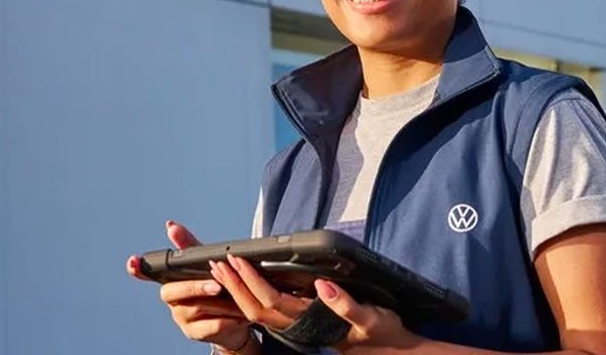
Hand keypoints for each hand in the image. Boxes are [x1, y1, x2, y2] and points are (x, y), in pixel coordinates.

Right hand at [126, 221, 256, 352]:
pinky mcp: (194, 333)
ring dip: (218, 303)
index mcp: (170, 279)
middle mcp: (171, 299)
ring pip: (195, 308)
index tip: (133, 261)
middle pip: (174, 291)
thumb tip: (170, 226)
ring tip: (238, 298)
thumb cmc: (217, 288)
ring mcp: (181, 317)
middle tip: (216, 285)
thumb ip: (189, 247)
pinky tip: (238, 316)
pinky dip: (225, 320)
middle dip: (195, 287)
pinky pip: (208, 327)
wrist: (235, 320)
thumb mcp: (206, 264)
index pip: (148, 272)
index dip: (138, 268)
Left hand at [209, 256, 421, 353]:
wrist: (387, 352)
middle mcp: (299, 326)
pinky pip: (266, 312)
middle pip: (255, 307)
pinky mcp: (300, 324)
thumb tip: (322, 285)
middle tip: (218, 261)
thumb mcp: (371, 318)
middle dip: (235, 284)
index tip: (238, 260)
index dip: (251, 280)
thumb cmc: (381, 335)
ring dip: (238, 290)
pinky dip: (250, 296)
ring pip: (257, 311)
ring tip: (224, 269)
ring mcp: (297, 327)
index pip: (271, 300)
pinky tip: (246, 283)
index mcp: (311, 321)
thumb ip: (345, 304)